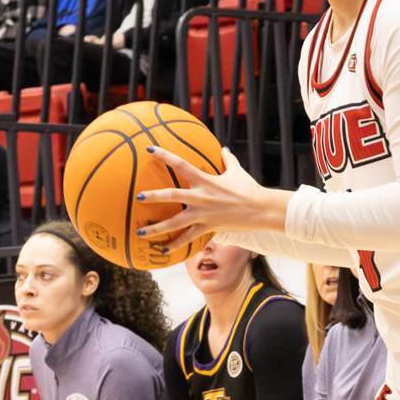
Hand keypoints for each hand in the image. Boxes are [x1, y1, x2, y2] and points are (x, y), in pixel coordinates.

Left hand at [133, 146, 284, 245]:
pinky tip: (163, 250)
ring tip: (141, 233)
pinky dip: (176, 245)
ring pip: (175, 222)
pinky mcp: (208, 227)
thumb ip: (228, 160)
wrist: (261, 209)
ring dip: (157, 228)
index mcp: (206, 180)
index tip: (149, 149)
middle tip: (138, 197)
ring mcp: (203, 214)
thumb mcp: (237, 171)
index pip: (181, 164)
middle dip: (153, 196)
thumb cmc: (249, 189)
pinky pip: (188, 238)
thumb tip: (224, 149)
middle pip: (172, 195)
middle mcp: (201, 197)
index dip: (164, 155)